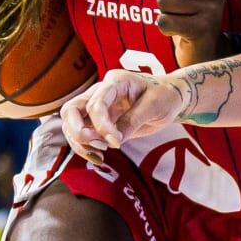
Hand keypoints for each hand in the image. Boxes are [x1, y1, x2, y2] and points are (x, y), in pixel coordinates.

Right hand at [59, 67, 185, 163]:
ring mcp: (96, 106)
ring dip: (80, 143)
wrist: (169, 99)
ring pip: (71, 123)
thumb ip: (133, 120)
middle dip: (78, 131)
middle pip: (71, 109)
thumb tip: (114, 140)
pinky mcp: (97, 121)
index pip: (96, 104)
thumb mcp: (154, 106)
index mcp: (115, 81)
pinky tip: (99, 158)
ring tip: (101, 156)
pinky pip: (81, 134)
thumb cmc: (165, 96)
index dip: (101, 126)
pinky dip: (84, 148)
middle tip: (98, 146)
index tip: (116, 143)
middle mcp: (101, 92)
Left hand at [156, 0, 225, 64]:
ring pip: (164, 0)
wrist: (205, 51)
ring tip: (180, 19)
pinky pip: (164, 22)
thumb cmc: (190, 14)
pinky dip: (165, 28)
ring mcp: (211, 9)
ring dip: (164, 12)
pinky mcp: (201, 29)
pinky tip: (179, 31)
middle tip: (178, 6)